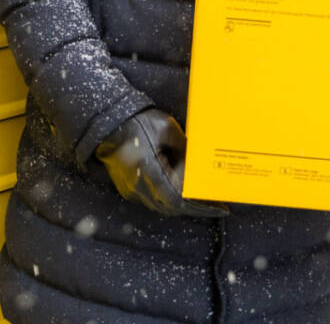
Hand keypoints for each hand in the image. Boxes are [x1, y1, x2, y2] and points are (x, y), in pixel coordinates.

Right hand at [95, 109, 227, 217]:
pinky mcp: (128, 187)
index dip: (201, 208)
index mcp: (150, 170)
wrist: (110, 120)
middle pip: (173, 207)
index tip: (219, 209)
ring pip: (162, 206)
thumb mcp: (168, 130)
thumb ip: (185, 149)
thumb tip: (200, 164)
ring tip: (200, 199)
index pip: (180, 199)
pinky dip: (168, 199)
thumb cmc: (139, 121)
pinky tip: (180, 191)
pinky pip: (152, 200)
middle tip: (214, 205)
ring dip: (182, 205)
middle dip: (195, 208)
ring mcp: (131, 189)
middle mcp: (140, 185)